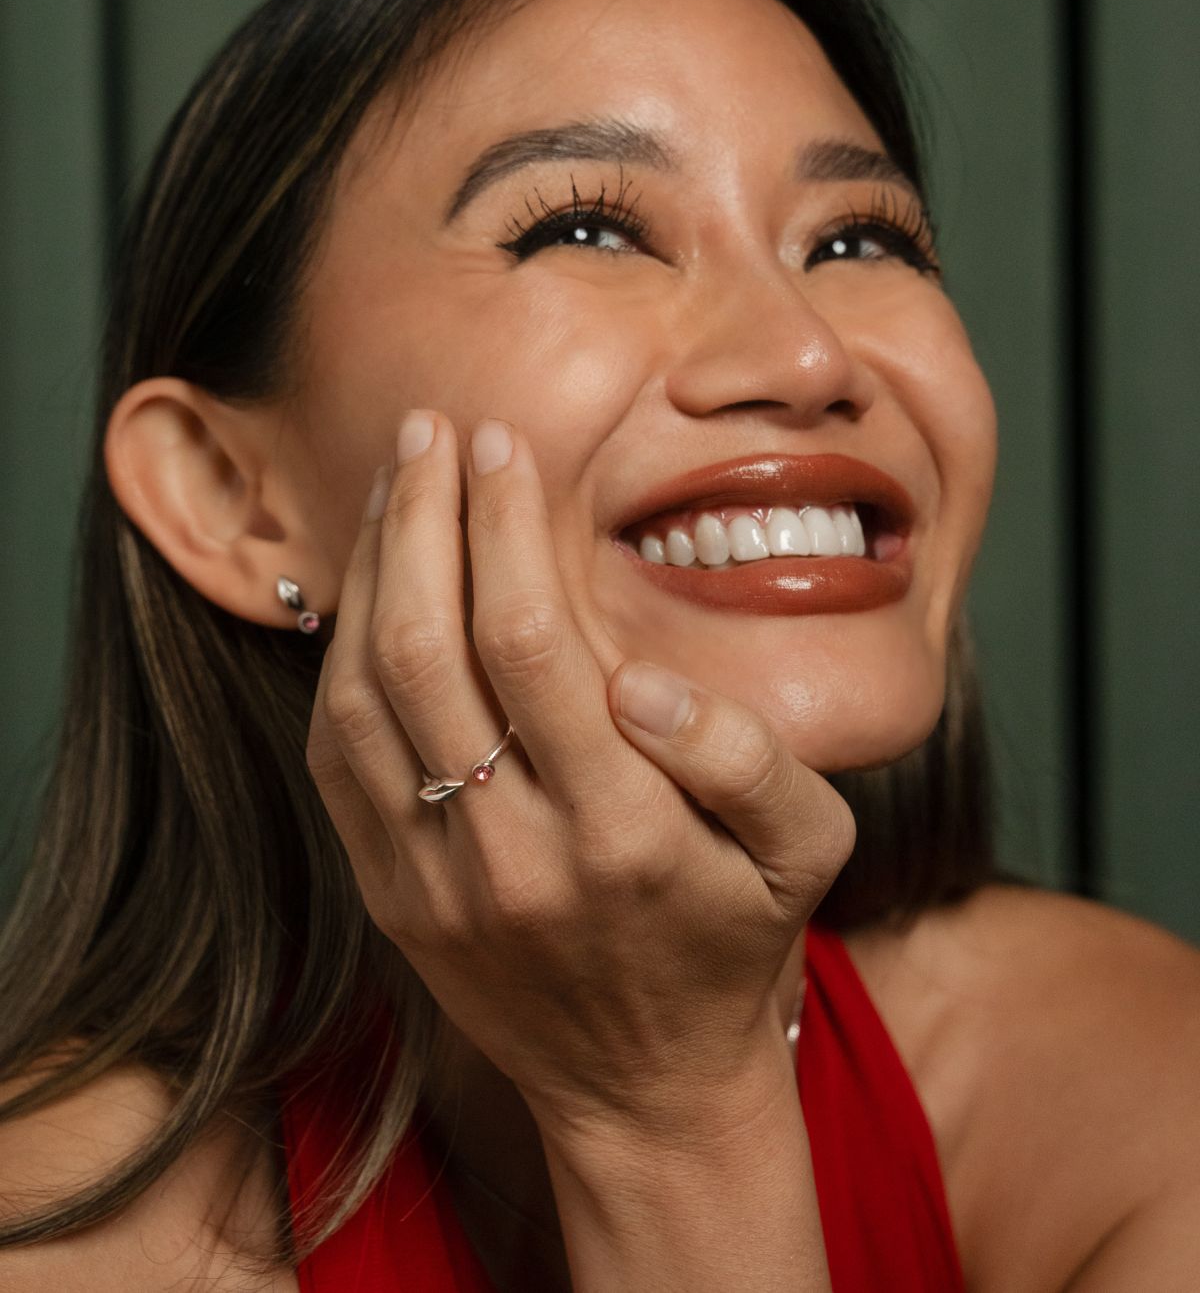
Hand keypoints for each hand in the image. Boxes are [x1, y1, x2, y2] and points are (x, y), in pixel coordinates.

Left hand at [305, 410, 855, 1134]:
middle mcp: (512, 856)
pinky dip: (341, 656)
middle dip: (422, 519)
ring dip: (372, 573)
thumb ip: (745, 755)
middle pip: (432, 649)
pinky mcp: (389, 894)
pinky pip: (338, 756)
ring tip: (391, 484)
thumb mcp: (806, 851)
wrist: (644, 1085)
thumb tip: (638, 679)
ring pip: (367, 695)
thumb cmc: (733, 941)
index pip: (534, 640)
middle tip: (429, 431)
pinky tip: (369, 586)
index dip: (505, 526)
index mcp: (623, 833)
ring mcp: (434, 881)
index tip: (501, 446)